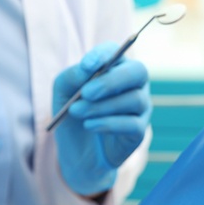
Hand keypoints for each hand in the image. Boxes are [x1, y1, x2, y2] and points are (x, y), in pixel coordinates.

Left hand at [52, 43, 150, 196]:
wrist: (76, 153)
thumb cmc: (73, 114)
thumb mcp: (63, 92)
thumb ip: (72, 76)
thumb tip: (87, 69)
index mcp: (116, 67)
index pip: (116, 52)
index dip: (103, 56)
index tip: (87, 65)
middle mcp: (134, 83)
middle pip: (137, 71)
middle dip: (111, 81)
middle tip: (86, 92)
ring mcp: (140, 107)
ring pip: (133, 99)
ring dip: (102, 106)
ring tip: (77, 112)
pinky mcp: (139, 131)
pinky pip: (132, 124)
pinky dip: (109, 124)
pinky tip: (90, 125)